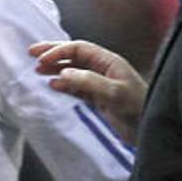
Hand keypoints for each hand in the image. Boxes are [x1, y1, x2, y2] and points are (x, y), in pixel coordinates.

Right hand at [30, 40, 146, 144]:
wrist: (149, 131)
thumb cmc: (138, 108)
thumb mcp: (114, 93)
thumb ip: (89, 81)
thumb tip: (64, 72)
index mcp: (109, 61)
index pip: (79, 48)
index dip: (59, 50)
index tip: (41, 58)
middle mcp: (103, 69)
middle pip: (74, 56)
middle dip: (53, 53)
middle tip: (32, 54)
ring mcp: (99, 83)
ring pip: (72, 70)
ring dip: (55, 69)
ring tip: (38, 71)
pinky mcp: (97, 99)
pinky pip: (75, 87)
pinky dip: (63, 85)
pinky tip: (53, 86)